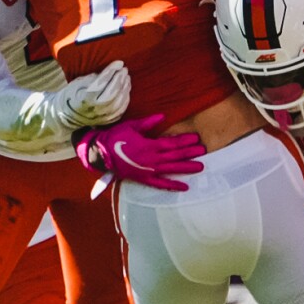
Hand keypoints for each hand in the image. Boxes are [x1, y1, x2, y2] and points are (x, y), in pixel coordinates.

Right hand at [56, 61, 130, 128]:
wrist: (66, 115)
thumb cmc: (72, 94)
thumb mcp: (78, 82)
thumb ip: (94, 78)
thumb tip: (110, 71)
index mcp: (85, 98)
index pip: (102, 82)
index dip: (111, 71)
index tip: (119, 62)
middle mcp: (95, 109)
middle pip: (113, 92)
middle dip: (120, 79)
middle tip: (124, 69)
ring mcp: (102, 117)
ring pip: (119, 102)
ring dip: (125, 88)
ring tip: (126, 77)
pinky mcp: (107, 121)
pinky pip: (121, 110)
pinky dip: (125, 99)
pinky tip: (126, 90)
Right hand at [76, 113, 204, 190]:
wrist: (101, 154)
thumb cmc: (115, 138)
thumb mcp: (131, 126)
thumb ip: (148, 123)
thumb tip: (162, 117)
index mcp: (148, 145)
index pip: (171, 143)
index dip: (184, 140)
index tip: (195, 138)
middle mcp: (151, 159)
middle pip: (174, 156)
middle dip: (190, 153)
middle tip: (203, 151)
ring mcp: (148, 170)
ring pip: (171, 170)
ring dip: (186, 168)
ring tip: (200, 167)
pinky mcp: (143, 179)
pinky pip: (160, 184)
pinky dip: (172, 186)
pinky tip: (184, 187)